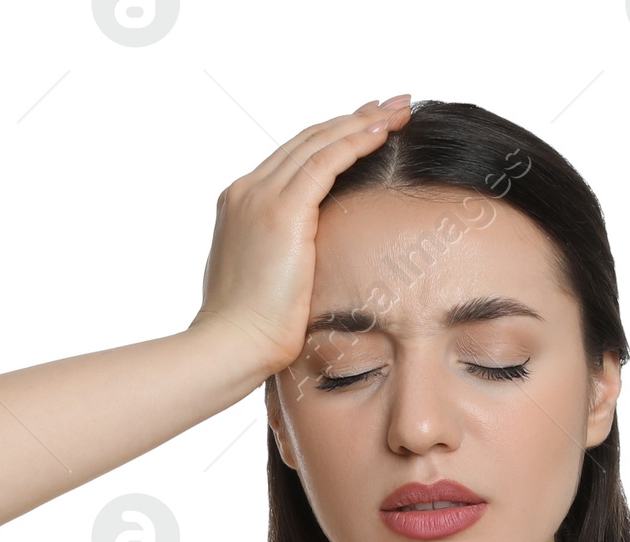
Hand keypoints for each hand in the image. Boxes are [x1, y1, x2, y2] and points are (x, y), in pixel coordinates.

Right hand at [190, 95, 413, 379]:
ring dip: (362, 122)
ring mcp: (260, 197)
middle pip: (306, 140)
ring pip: (318, 142)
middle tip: (390, 106)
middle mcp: (247, 192)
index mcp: (240, 206)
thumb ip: (282, 261)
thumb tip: (306, 271)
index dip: (331, 139)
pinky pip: (325, 161)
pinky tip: (382, 132)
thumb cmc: (249, 334)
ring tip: (398, 110)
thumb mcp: (265, 285)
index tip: (365, 128)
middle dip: (352, 119)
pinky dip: (355, 141)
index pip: (292, 159)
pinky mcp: (281, 211)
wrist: (232, 346)